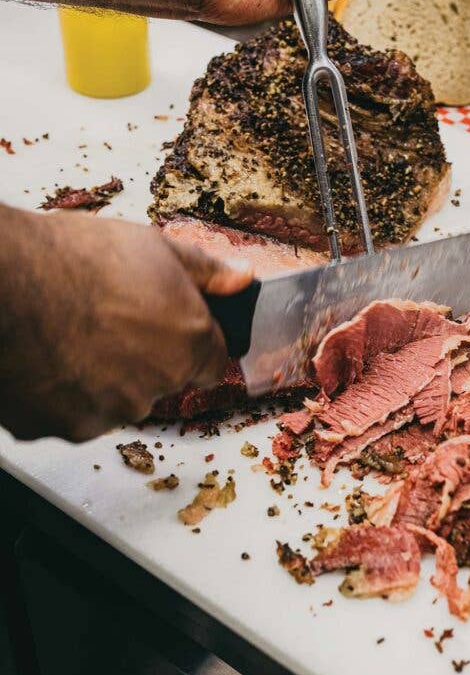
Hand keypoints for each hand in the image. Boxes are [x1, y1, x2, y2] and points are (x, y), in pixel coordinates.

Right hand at [0, 208, 251, 441]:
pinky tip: (47, 355)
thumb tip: (241, 279)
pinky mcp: (61, 427)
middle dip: (142, 357)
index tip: (170, 328)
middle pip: (161, 382)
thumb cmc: (75, 259)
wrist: (5, 281)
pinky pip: (69, 414)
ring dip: (101, 378)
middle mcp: (155, 388)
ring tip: (72, 333)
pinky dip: (61, 394)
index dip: (193, 343)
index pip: (213, 365)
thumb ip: (206, 271)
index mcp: (189, 345)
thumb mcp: (156, 247)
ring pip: (115, 401)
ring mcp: (107, 413)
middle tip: (109, 319)